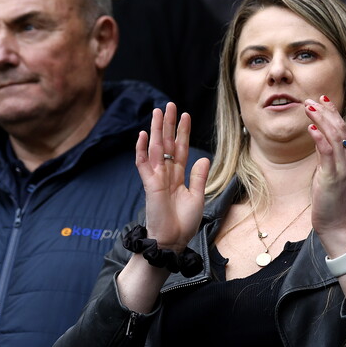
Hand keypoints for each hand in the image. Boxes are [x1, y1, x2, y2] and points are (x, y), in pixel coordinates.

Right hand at [135, 103, 209, 250]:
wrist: (172, 241)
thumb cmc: (183, 223)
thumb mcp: (197, 197)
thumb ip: (198, 177)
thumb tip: (204, 157)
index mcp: (178, 176)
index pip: (179, 149)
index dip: (182, 132)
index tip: (185, 115)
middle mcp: (166, 174)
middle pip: (166, 143)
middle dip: (168, 124)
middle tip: (169, 105)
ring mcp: (156, 178)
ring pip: (155, 148)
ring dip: (156, 130)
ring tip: (157, 112)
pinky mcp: (149, 185)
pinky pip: (143, 164)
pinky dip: (141, 150)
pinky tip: (142, 135)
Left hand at [303, 96, 345, 243]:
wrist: (337, 224)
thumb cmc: (331, 199)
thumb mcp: (328, 171)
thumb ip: (326, 154)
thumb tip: (317, 137)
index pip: (344, 128)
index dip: (333, 112)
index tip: (322, 98)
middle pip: (341, 128)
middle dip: (326, 111)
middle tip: (311, 99)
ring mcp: (343, 168)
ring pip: (335, 136)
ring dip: (321, 120)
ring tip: (308, 107)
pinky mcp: (333, 177)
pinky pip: (327, 153)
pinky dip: (319, 139)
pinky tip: (310, 129)